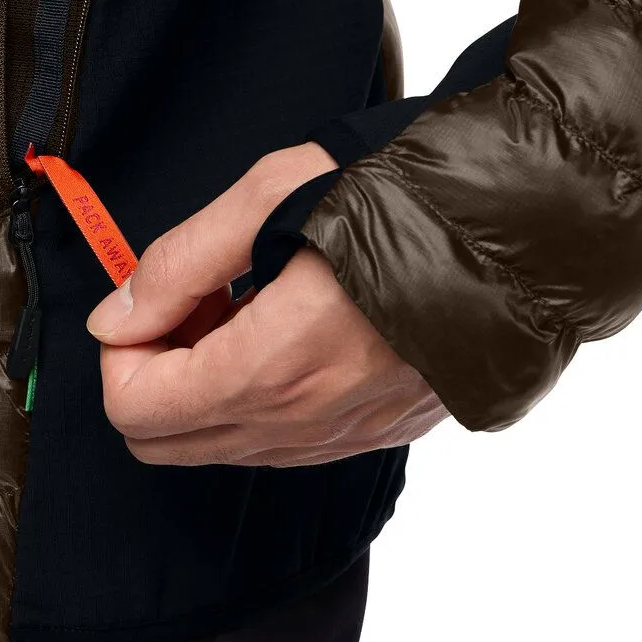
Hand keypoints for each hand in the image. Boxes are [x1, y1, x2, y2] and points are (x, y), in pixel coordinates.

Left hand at [87, 144, 447, 465]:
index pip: (133, 407)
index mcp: (269, 369)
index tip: (156, 295)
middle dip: (156, 371)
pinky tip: (296, 328)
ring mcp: (346, 436)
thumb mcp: (269, 195)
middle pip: (165, 443)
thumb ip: (177, 264)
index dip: (123, 346)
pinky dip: (263, 396)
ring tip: (252, 304)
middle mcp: (304, 423)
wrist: (527, 224)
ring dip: (209, 384)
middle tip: (195, 301)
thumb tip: (115, 318)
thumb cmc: (401, 196)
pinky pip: (285, 442)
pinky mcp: (381, 433)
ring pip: (224, 446)